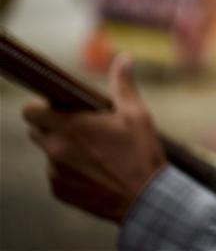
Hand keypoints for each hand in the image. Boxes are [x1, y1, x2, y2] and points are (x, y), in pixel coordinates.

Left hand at [22, 54, 166, 222]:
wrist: (144, 198)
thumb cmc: (141, 153)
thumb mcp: (137, 114)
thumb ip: (123, 85)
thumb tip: (123, 57)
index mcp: (71, 126)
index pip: (31, 110)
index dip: (42, 105)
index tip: (60, 106)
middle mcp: (56, 149)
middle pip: (36, 130)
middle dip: (53, 125)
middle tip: (81, 127)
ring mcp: (55, 172)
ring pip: (47, 153)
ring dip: (62, 148)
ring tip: (93, 151)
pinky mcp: (59, 191)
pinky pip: (56, 174)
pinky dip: (69, 170)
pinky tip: (94, 170)